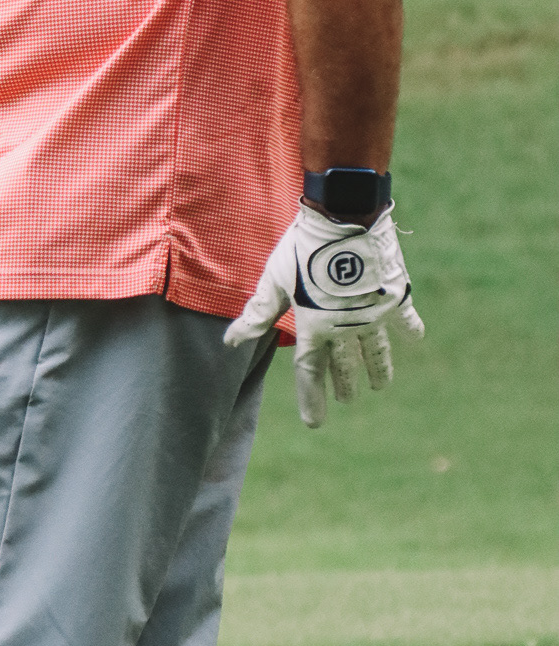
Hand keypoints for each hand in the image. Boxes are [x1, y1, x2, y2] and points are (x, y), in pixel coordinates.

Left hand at [223, 202, 423, 428]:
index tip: (315, 423)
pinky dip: (410, 328)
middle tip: (348, 398)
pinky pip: (405, 318)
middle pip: (344, 363)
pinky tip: (415, 337)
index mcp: (315, 327)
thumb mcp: (275, 280)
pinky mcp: (394, 297)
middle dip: (345, 383)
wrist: (344, 222)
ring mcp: (373, 315)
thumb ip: (258, 313)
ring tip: (380, 384)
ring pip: (376, 350)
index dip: (312, 397)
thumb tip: (230, 341)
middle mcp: (346, 329)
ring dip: (377, 368)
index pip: (311, 372)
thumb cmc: (301, 250)